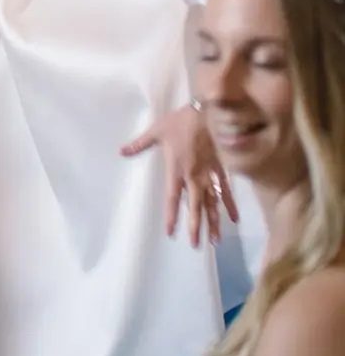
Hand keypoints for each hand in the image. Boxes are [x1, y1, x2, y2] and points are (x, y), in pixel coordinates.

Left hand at [122, 101, 238, 246]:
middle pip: (195, 206)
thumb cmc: (180, 120)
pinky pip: (226, 189)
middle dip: (196, 226)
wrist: (207, 110)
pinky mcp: (221, 168)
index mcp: (176, 169)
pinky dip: (230, 204)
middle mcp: (194, 176)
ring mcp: (209, 173)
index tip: (171, 232)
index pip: (172, 198)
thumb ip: (140, 144)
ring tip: (215, 240)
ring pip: (212, 202)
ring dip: (214, 221)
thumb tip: (121, 151)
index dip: (171, 216)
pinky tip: (234, 220)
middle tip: (196, 245)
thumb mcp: (156, 131)